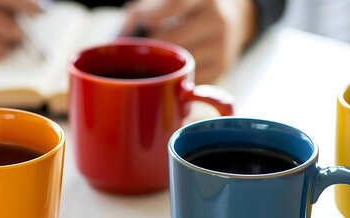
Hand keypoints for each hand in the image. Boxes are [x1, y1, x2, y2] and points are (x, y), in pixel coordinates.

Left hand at [121, 0, 256, 82]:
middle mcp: (217, 19)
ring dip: (163, 63)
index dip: (153, 16)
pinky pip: (189, 77)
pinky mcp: (222, 67)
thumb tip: (118, 41)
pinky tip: (175, 68)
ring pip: (180, 62)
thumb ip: (139, 14)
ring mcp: (222, 45)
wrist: (231, 20)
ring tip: (159, 57)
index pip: (175, 4)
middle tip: (145, 48)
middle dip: (154, 46)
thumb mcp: (165, 3)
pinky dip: (177, 77)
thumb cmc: (186, 10)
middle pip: (173, 40)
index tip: (143, 26)